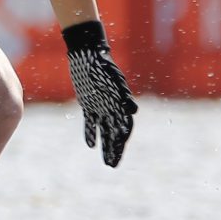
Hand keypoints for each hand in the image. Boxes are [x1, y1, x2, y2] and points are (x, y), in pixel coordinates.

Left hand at [63, 20, 135, 168]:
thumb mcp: (113, 79)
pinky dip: (91, 133)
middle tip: (112, 165)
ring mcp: (101, 107)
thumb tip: (133, 111)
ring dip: (106, 146)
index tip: (118, 154)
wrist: (87, 54)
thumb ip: (123, 95)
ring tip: (107, 162)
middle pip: (116, 133)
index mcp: (121, 104)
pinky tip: (91, 145)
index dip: (122, 142)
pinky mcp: (89, 105)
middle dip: (115, 149)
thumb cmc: (102, 66)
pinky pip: (91, 123)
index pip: (124, 128)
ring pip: (105, 131)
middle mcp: (113, 108)